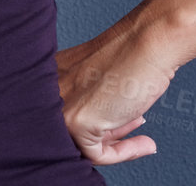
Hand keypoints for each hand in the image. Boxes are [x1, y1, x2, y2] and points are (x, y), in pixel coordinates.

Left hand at [56, 26, 181, 163]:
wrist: (149, 40)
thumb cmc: (133, 55)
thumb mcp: (99, 82)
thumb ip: (89, 103)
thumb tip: (97, 136)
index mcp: (49, 76)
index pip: (65, 115)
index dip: (98, 122)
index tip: (123, 122)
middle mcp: (45, 90)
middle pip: (71, 132)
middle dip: (107, 133)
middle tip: (133, 124)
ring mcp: (58, 106)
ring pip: (81, 146)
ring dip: (116, 143)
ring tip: (143, 136)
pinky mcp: (75, 122)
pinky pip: (96, 154)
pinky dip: (124, 153)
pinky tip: (146, 143)